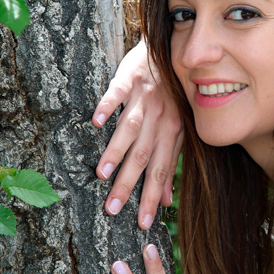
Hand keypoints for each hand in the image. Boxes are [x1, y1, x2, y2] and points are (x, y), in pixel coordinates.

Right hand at [93, 41, 183, 229]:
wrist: (171, 50)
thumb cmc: (174, 94)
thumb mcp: (178, 128)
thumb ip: (171, 163)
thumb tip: (166, 200)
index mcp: (173, 132)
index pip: (161, 172)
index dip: (151, 198)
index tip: (141, 223)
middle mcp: (160, 117)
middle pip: (143, 156)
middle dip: (129, 184)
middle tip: (112, 209)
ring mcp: (144, 98)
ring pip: (130, 128)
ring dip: (116, 151)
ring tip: (102, 174)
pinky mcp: (129, 79)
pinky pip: (116, 93)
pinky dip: (107, 106)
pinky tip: (95, 122)